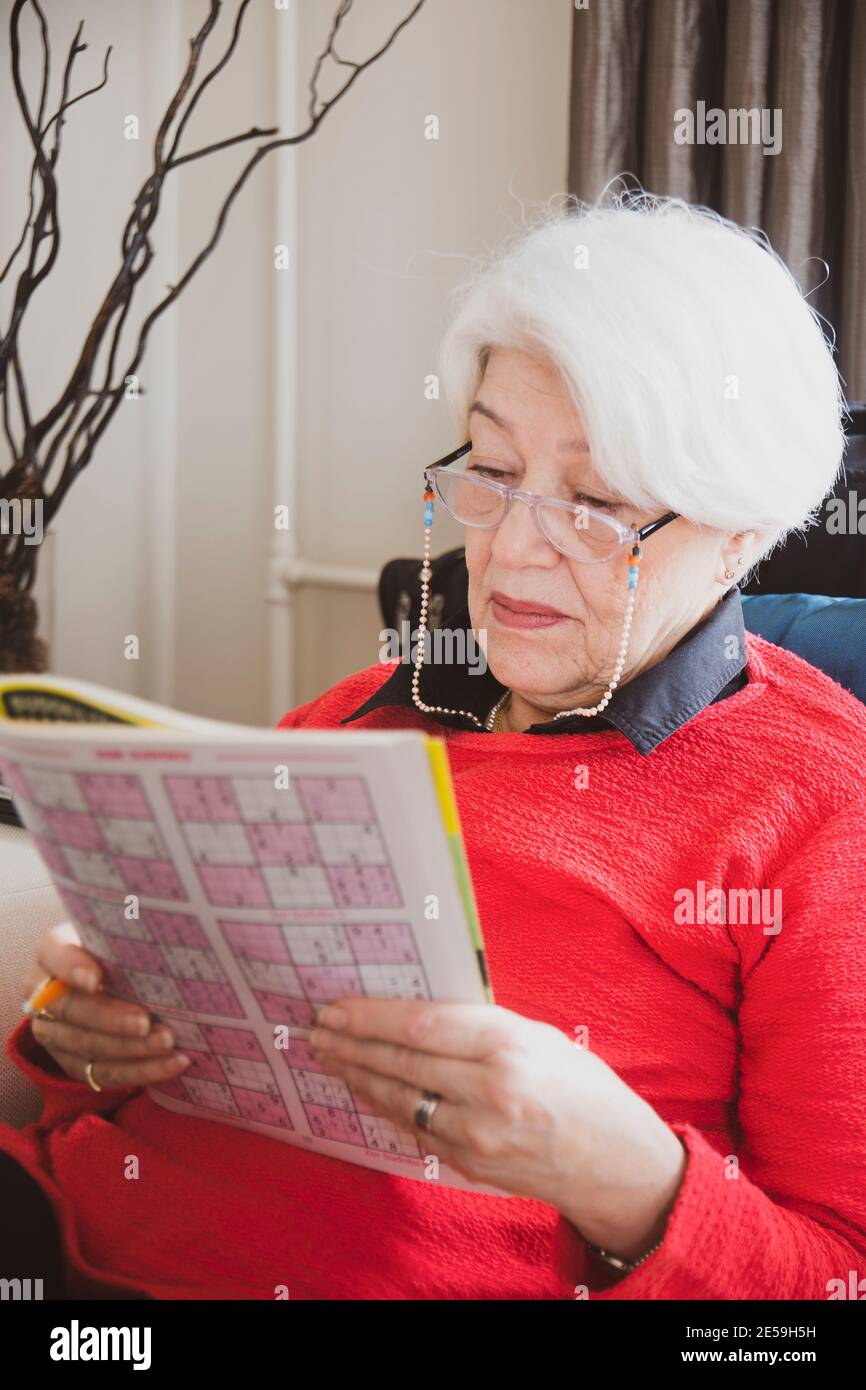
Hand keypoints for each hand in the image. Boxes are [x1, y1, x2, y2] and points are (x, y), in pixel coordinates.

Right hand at [21, 922, 191, 1089]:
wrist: (116, 980)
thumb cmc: (121, 950)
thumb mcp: (120, 935)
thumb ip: (130, 936)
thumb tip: (170, 935)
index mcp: (52, 952)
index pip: (54, 955)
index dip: (71, 967)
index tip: (94, 977)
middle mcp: (43, 994)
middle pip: (70, 1010)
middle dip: (110, 1019)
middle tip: (145, 1022)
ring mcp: (54, 1033)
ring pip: (87, 1046)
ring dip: (131, 1050)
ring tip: (167, 1045)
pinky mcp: (72, 1063)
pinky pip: (103, 1074)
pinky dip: (140, 1071)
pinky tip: (171, 1064)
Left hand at [310, 997, 686, 1258]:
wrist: (616, 1164)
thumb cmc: (583, 1088)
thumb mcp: (540, 1037)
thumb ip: (482, 1027)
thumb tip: (416, 1014)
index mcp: (510, 1047)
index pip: (422, 1026)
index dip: (371, 1016)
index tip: (337, 1007)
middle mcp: (490, 1092)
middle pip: (401, 1062)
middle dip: (352, 1043)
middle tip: (317, 1029)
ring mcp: (477, 1135)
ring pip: (399, 1099)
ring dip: (357, 1075)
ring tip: (328, 1055)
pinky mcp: (469, 1164)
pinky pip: (416, 1128)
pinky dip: (386, 1105)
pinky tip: (366, 1088)